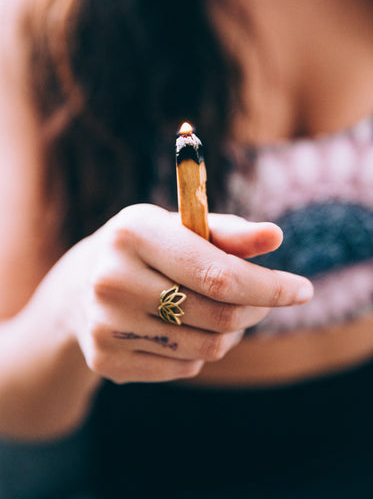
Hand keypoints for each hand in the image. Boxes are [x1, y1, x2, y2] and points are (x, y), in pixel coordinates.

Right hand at [67, 205, 312, 383]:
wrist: (80, 286)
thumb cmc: (145, 248)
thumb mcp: (180, 227)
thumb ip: (228, 232)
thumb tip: (274, 236)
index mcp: (133, 233)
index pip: (218, 273)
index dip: (269, 286)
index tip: (303, 291)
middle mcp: (112, 279)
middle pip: (218, 315)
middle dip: (256, 309)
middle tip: (263, 300)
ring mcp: (106, 325)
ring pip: (206, 348)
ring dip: (230, 332)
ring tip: (222, 311)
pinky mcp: (106, 360)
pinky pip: (184, 368)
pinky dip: (200, 351)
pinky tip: (185, 328)